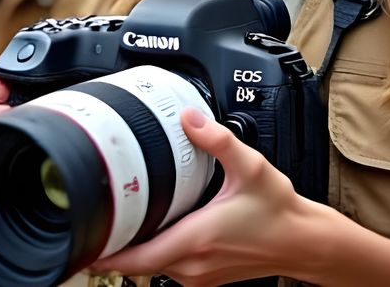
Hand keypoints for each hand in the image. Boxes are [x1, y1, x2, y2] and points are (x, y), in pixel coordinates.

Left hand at [88, 108, 322, 286]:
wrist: (306, 243)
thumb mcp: (251, 167)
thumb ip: (218, 140)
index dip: (107, 256)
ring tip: (118, 224)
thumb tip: (189, 118)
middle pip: (138, 264)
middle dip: (114, 248)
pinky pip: (170, 269)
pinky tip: (153, 232)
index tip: (84, 247)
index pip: (138, 259)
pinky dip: (156, 254)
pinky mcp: (207, 278)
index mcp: (197, 240)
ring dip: (136, 251)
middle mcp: (194, 265)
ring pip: (154, 268)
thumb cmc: (280, 212)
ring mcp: (201, 276)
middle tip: (93, 224)